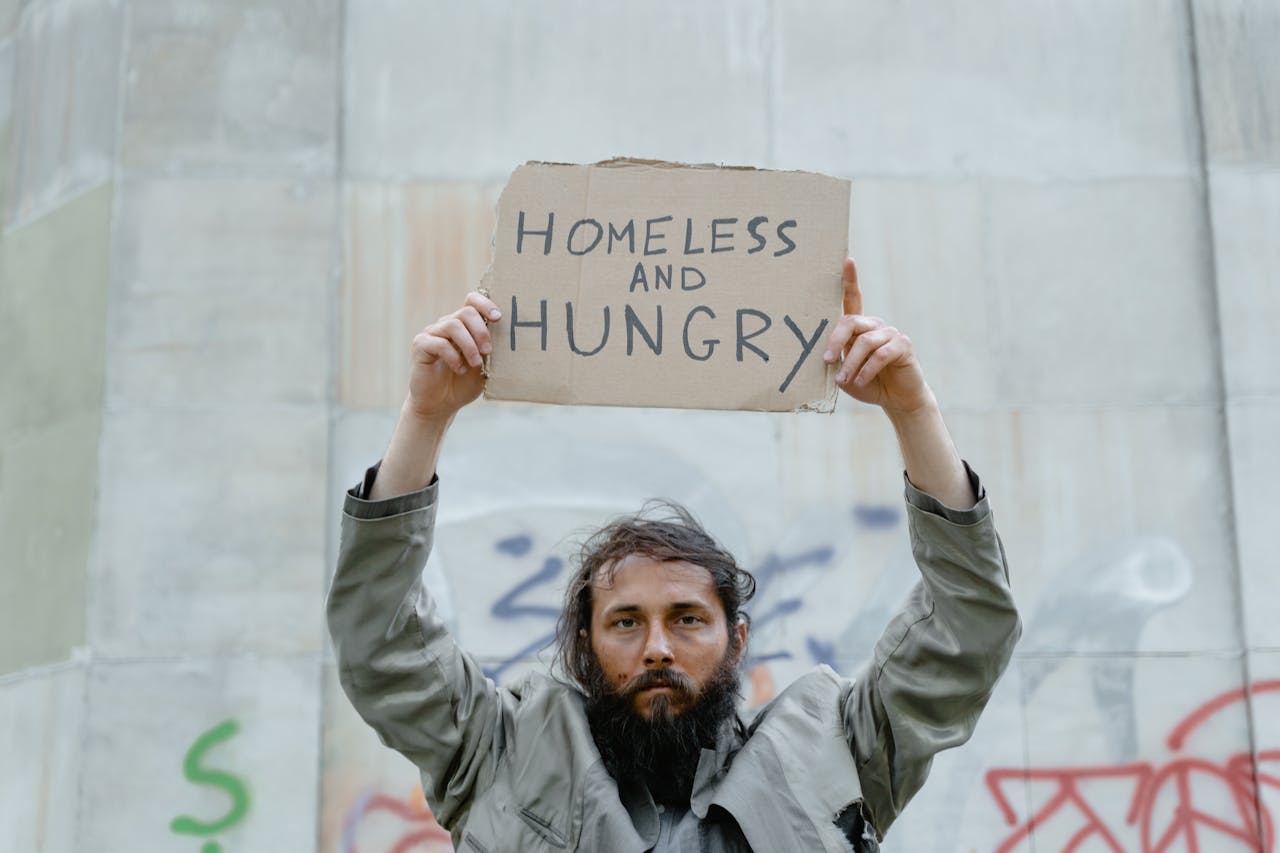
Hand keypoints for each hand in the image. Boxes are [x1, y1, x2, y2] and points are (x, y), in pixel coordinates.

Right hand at [405, 292, 501, 421]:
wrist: (440, 405)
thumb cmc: (463, 384)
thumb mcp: (483, 366)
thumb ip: (489, 350)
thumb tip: (505, 338)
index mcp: (464, 326)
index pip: (472, 300)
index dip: (485, 304)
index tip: (498, 317)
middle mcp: (446, 325)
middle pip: (466, 311)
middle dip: (481, 330)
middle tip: (488, 350)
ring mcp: (432, 333)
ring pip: (452, 325)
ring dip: (469, 345)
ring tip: (475, 363)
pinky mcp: (420, 345)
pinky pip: (439, 343)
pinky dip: (453, 357)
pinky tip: (459, 369)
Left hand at [822, 258, 933, 415]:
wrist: (896, 399)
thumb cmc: (867, 384)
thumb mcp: (845, 372)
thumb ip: (837, 360)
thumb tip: (824, 356)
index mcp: (860, 327)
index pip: (853, 298)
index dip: (850, 279)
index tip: (847, 260)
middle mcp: (876, 325)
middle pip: (851, 322)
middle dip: (835, 342)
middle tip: (827, 362)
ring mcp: (891, 333)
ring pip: (865, 342)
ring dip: (851, 364)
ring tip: (844, 381)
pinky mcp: (903, 345)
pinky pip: (881, 354)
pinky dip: (867, 370)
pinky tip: (861, 381)